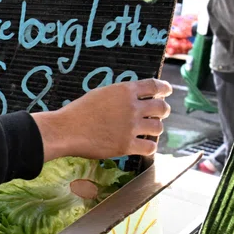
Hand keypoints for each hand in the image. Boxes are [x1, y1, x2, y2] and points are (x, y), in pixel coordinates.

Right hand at [33, 79, 171, 160]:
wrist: (66, 130)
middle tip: (159, 114)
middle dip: (162, 111)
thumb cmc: (77, 112)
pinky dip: (149, 147)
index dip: (164, 88)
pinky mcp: (126, 145)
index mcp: (125, 91)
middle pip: (161, 107)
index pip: (154, 85)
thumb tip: (133, 98)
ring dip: (155, 129)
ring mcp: (131, 127)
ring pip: (158, 128)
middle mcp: (132, 107)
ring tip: (148, 131)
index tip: (167, 91)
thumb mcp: (100, 94)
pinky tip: (143, 147)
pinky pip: (150, 147)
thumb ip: (119, 95)